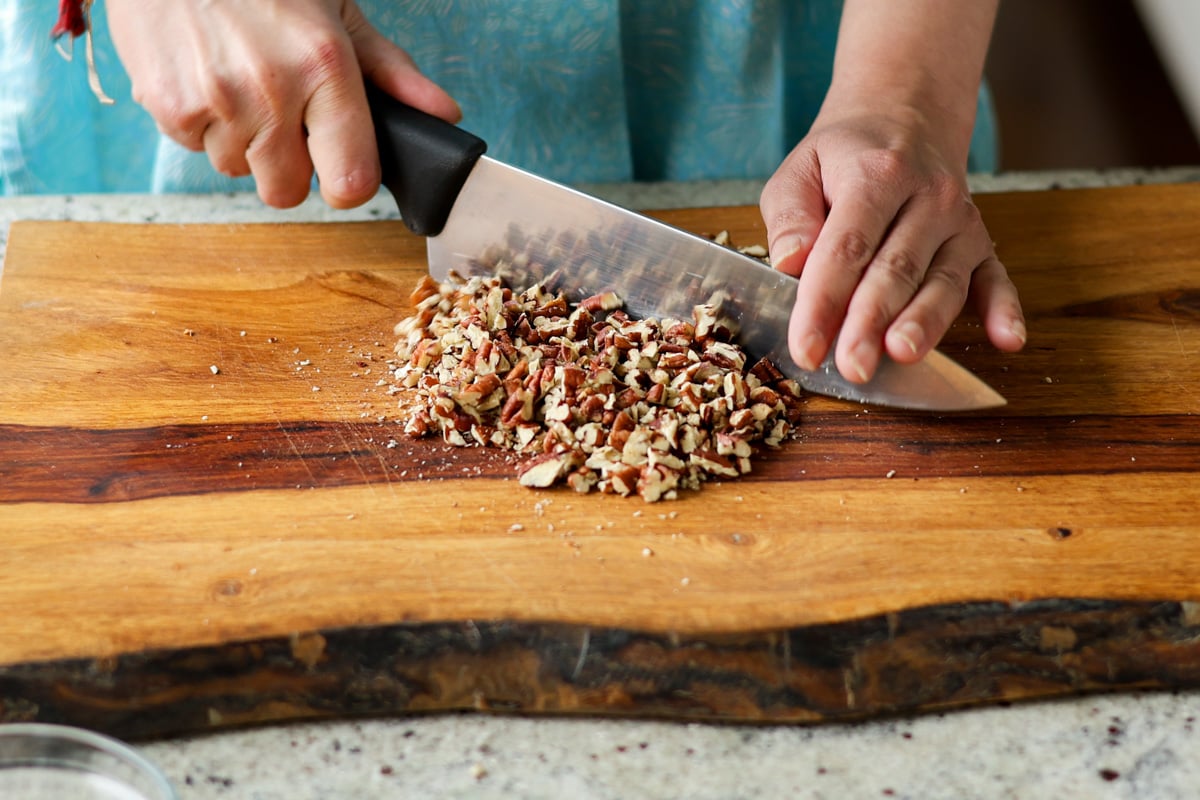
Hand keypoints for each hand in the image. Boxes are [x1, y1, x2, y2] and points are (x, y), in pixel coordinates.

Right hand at [107, 0, 459, 208]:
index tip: (341, 167)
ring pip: (238, 169)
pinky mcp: (167, 105)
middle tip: (283, 115)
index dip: (347, 183)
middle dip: (288, 165)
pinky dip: (201, 121)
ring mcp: (215, 100)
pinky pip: (195, 147)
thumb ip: (390, 71)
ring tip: (239, 80)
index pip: (351, 182)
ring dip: (242, 140)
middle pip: (287, 192)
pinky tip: (205, 73)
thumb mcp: (336, 10)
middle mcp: (271, 90)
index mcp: (324, 66)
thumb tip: (444, 116)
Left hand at [760, 107, 1025, 382]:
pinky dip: (1005, 309)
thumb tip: (789, 263)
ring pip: (944, 280)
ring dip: (925, 322)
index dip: (824, 300)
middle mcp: (928, 196)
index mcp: (876, 174)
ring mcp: (960, 221)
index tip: (806, 345)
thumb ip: (790, 216)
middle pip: (897, 268)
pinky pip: (997, 278)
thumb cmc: (844, 157)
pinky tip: (1007, 341)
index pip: (847, 247)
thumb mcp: (800, 169)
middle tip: (852, 365)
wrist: (906, 116)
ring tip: (903, 355)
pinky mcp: (981, 242)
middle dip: (872, 322)